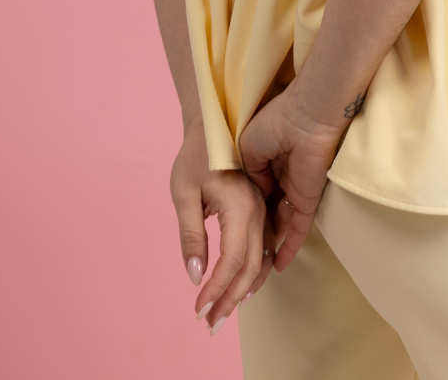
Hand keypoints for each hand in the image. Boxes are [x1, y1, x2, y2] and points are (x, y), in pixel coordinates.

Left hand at [171, 122, 275, 332]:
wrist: (214, 124)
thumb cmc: (195, 156)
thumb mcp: (183, 193)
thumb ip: (190, 236)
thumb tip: (196, 276)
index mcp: (239, 205)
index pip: (231, 261)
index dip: (216, 290)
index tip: (198, 309)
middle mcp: (258, 210)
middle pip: (251, 267)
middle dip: (230, 300)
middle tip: (210, 323)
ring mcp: (264, 209)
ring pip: (261, 260)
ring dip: (244, 291)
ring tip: (224, 312)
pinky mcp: (263, 208)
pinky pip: (265, 247)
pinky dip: (255, 272)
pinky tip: (243, 287)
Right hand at [239, 81, 345, 271]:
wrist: (302, 116)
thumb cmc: (273, 124)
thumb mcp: (248, 148)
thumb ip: (248, 173)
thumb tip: (250, 196)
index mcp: (264, 168)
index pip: (252, 201)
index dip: (241, 218)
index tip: (224, 238)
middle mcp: (279, 184)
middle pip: (265, 221)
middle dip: (252, 242)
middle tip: (236, 260)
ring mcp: (294, 194)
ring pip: (280, 229)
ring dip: (268, 251)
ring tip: (250, 273)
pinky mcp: (306, 200)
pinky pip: (299, 230)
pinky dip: (289, 248)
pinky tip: (277, 267)